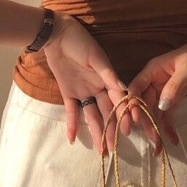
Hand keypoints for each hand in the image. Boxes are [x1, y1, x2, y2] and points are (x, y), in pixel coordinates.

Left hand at [42, 12, 128, 152]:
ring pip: (92, 115)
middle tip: (114, 148)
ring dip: (97, 131)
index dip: (124, 114)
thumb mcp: (96, 57)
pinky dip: (72, 124)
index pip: (119, 100)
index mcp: (108, 79)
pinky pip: (71, 111)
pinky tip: (73, 139)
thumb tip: (124, 89)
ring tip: (101, 150)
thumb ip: (108, 74)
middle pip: (107, 112)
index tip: (129, 130)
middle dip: (112, 129)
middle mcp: (98, 88)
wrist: (57, 35)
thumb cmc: (80, 42)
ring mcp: (83, 91)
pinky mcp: (68, 92)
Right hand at [126, 39, 186, 147]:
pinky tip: (172, 138)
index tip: (134, 118)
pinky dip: (168, 126)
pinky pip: (167, 114)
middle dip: (145, 120)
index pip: (136, 88)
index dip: (133, 103)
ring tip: (158, 144)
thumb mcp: (185, 71)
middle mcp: (152, 83)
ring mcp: (160, 92)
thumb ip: (174, 87)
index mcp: (151, 71)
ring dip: (155, 127)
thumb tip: (162, 105)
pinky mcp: (170, 99)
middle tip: (151, 137)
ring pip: (154, 112)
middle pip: (144, 103)